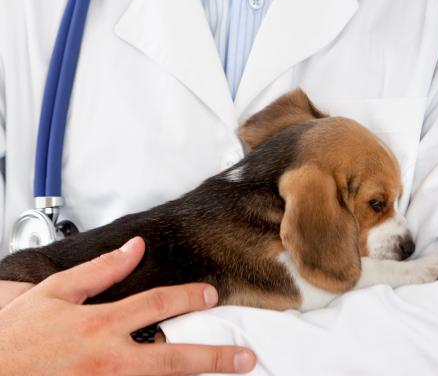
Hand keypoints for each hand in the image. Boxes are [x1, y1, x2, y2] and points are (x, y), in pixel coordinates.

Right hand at [0, 236, 255, 374]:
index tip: (210, 295)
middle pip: (172, 360)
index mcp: (100, 325)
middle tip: (245, 357)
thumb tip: (134, 247)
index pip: (156, 305)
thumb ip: (100, 269)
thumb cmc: (17, 336)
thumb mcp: (56, 291)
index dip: (188, 297)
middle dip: (214, 359)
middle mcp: (108, 361)